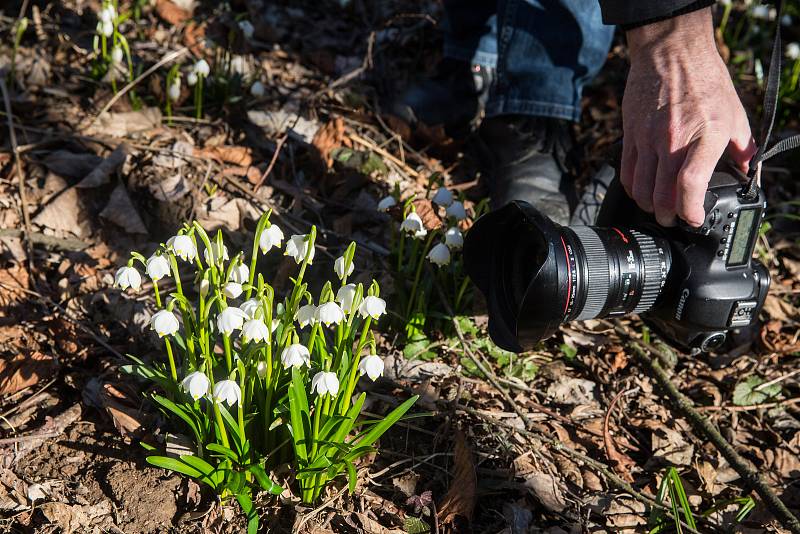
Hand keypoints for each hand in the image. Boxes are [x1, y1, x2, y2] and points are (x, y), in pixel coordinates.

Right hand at [622, 8, 754, 226]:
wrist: (670, 53)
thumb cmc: (704, 80)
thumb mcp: (734, 113)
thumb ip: (743, 147)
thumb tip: (749, 173)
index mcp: (705, 135)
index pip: (690, 183)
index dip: (689, 209)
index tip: (692, 219)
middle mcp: (673, 140)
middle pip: (661, 194)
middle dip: (667, 216)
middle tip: (673, 219)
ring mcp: (647, 138)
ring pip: (640, 188)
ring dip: (647, 205)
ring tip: (656, 208)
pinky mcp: (631, 135)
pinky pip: (627, 172)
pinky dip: (633, 188)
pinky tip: (641, 190)